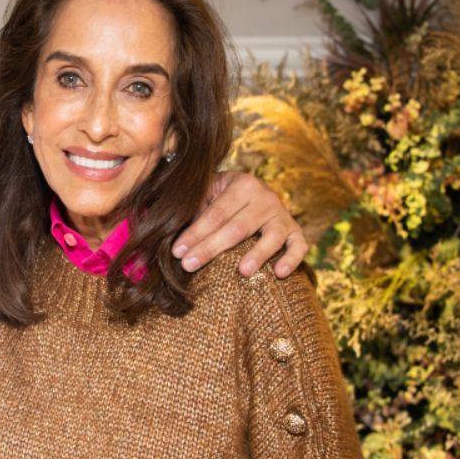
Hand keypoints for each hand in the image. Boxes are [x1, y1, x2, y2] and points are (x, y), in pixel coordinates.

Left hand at [171, 171, 307, 277]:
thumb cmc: (223, 202)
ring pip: (270, 237)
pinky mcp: (296, 232)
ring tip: (243, 272)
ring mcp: (282, 215)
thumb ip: (192, 208)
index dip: (195, 233)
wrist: (256, 196)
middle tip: (190, 265)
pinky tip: (280, 273)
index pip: (215, 213)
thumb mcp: (208, 196)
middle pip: (237, 227)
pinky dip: (292, 259)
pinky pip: (299, 246)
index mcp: (240, 185)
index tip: (177, 251)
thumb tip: (161, 225)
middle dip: (211, 247)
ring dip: (258, 254)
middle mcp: (264, 197)